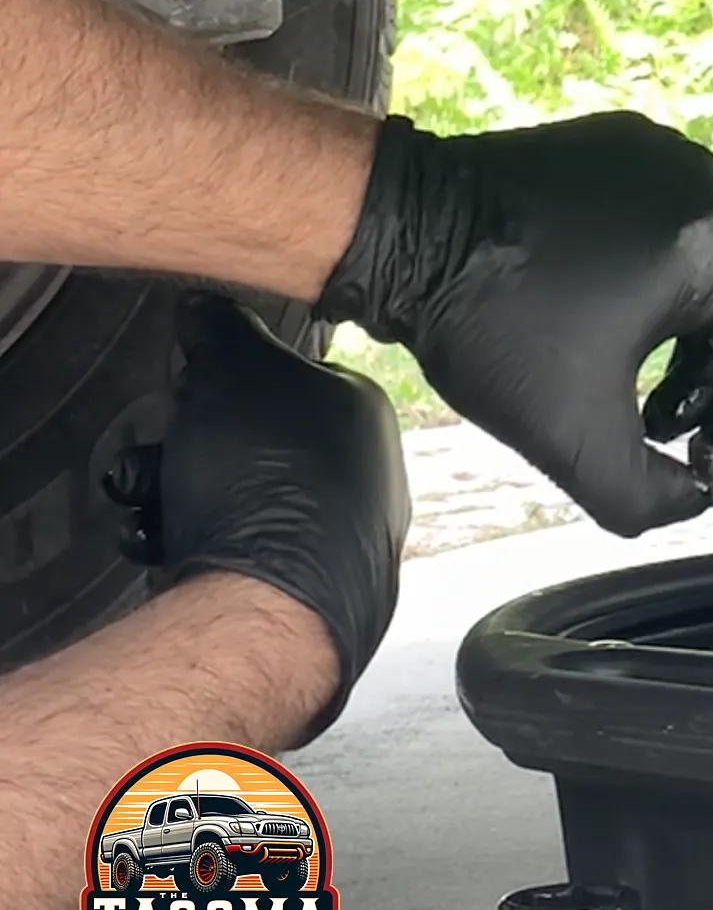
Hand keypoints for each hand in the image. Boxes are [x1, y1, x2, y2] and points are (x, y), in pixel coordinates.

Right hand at [137, 295, 409, 730]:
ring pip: (236, 494)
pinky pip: (237, 548)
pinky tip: (165, 544)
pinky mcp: (305, 588)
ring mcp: (340, 535)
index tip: (188, 388)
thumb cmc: (267, 476)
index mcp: (362, 410)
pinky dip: (192, 541)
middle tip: (160, 454)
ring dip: (177, 493)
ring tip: (152, 503)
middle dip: (188, 444)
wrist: (276, 602)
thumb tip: (206, 307)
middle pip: (252, 438)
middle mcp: (364, 471)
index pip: (288, 374)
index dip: (225, 378)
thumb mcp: (234, 370)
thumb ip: (221, 330)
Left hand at [317, 112, 712, 536]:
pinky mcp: (622, 140)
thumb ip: (653, 497)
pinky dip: (660, 269)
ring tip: (641, 368)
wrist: (401, 230)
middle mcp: (702, 189)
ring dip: (693, 319)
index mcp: (708, 252)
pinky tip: (611, 309)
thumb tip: (699, 497)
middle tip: (677, 415)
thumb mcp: (575, 441)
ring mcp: (664, 155)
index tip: (712, 448)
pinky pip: (672, 216)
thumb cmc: (485, 322)